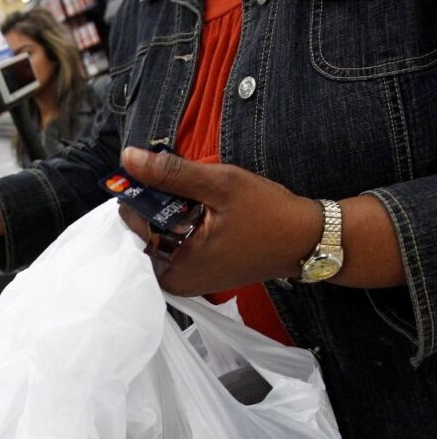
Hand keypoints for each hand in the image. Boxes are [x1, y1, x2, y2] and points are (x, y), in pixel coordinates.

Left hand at [118, 147, 321, 295]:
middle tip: (187, 186)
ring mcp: (185, 279)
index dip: (140, 194)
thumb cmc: (271, 217)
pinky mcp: (197, 272)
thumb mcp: (220, 185)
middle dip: (158, 203)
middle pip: (144, 230)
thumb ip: (171, 173)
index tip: (157, 174)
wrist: (308, 239)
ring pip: (159, 233)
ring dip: (171, 210)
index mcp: (173, 270)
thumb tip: (130, 158)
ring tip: (204, 199)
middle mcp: (174, 281)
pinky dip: (183, 221)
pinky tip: (206, 210)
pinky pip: (175, 241)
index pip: (133, 224)